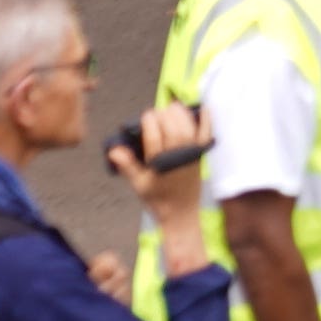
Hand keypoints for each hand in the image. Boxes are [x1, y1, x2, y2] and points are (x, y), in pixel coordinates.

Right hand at [122, 99, 211, 219]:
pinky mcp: (201, 154)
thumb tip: (113, 150)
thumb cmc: (158, 198)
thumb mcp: (138, 184)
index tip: (145, 116)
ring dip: (180, 114)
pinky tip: (203, 108)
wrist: (181, 212)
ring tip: (170, 108)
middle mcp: (178, 156)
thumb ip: (127, 165)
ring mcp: (192, 154)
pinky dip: (207, 120)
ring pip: (188, 127)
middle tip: (156, 114)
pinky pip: (206, 134)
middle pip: (172, 127)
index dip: (150, 121)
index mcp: (160, 163)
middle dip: (163, 115)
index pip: (154, 135)